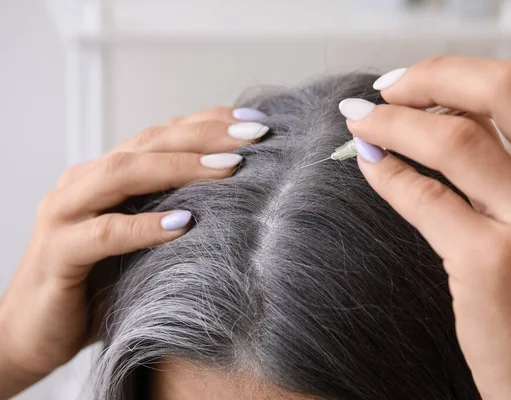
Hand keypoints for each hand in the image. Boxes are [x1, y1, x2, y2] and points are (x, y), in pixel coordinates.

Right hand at [0, 107, 268, 396]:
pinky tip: (183, 224)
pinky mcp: (57, 253)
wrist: (35, 334)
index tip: (254, 120)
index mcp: (106, 176)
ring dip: (179, 167)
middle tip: (253, 132)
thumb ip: (171, 214)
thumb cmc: (98, 285)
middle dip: (204, 135)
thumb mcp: (142, 243)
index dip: (208, 122)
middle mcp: (84, 183)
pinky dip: (143, 225)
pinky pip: (103, 233)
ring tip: (228, 168)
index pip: (161, 135)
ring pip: (123, 174)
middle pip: (148, 143)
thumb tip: (237, 201)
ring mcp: (65, 213)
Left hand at [340, 57, 510, 398]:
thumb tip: (456, 124)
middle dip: (431, 76)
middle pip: (502, 90)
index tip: (426, 80)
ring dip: (394, 122)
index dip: (463, 75)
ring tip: (365, 122)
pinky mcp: (494, 265)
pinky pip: (425, 198)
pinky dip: (388, 174)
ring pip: (455, 140)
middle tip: (390, 87)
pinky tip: (370, 165)